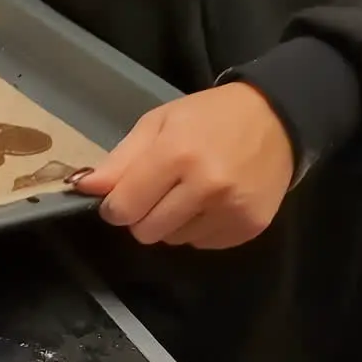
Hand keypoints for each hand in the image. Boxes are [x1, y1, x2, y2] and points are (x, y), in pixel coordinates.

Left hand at [74, 83, 293, 248]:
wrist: (277, 119)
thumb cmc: (208, 116)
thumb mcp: (157, 124)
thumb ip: (120, 160)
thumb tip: (84, 187)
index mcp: (177, 154)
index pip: (124, 207)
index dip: (114, 206)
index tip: (120, 196)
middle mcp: (206, 186)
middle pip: (145, 231)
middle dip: (141, 215)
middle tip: (157, 192)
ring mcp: (232, 210)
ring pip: (173, 240)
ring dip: (170, 223)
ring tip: (187, 193)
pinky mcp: (250, 227)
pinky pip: (202, 244)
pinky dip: (198, 228)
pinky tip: (209, 203)